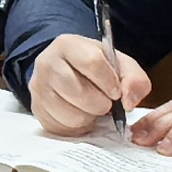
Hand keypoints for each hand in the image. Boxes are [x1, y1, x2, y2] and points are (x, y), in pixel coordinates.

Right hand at [28, 32, 147, 138]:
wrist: (68, 72)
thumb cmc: (97, 69)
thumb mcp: (120, 65)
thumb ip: (134, 79)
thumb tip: (128, 102)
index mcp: (68, 45)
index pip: (92, 62)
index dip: (109, 82)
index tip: (115, 92)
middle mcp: (46, 62)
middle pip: (80, 92)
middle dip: (101, 104)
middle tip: (104, 102)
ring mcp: (38, 86)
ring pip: (70, 113)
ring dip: (89, 117)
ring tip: (90, 108)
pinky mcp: (36, 108)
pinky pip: (61, 127)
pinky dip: (76, 126)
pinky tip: (78, 114)